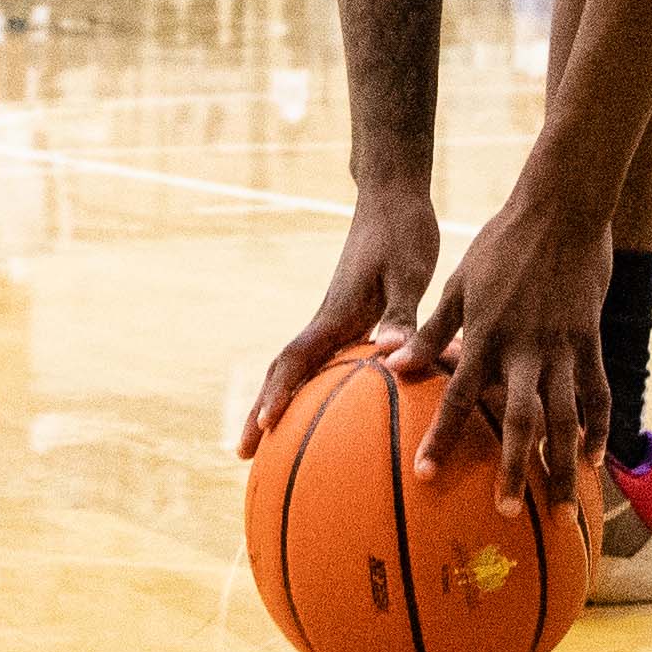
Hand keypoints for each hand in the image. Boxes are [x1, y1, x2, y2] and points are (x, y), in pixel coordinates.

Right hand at [242, 187, 437, 456]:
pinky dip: (315, 389)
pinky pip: (326, 362)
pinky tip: (332, 411)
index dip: (278, 393)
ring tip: (270, 444)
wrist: (391, 197)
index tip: (265, 427)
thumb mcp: (410, 272)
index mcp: (335, 314)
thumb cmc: (402, 231)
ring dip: (279, 404)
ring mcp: (335, 320)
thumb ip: (402, 315)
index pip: (295, 359)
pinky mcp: (350, 318)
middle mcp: (327, 321)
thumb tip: (390, 357)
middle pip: (282, 372)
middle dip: (259, 412)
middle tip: (242, 454)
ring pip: (299, 369)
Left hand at [405, 187, 614, 521]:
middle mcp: (525, 349)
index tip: (425, 475)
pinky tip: (593, 461)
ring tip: (562, 510)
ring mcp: (563, 347)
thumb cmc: (501, 244)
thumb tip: (390, 366)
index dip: (441, 437)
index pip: (457, 396)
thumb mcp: (459, 283)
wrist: (561, 208)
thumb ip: (431, 331)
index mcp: (485, 335)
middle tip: (506, 514)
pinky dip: (598, 429)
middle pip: (519, 420)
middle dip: (514, 470)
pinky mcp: (590, 341)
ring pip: (565, 418)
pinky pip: (598, 394)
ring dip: (563, 467)